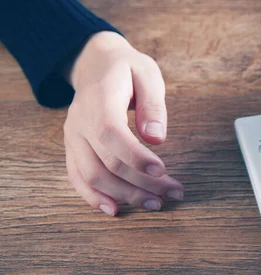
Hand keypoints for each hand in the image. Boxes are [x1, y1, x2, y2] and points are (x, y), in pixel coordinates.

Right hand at [64, 31, 182, 215]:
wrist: (95, 64)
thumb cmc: (127, 70)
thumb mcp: (146, 73)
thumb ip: (153, 104)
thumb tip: (157, 138)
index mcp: (99, 99)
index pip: (111, 133)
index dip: (135, 157)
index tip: (162, 172)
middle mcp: (79, 121)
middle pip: (106, 162)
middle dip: (141, 183)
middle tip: (173, 193)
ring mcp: (72, 137)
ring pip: (92, 175)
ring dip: (124, 195)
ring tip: (154, 203)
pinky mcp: (72, 148)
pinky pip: (76, 177)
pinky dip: (93, 197)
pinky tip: (115, 210)